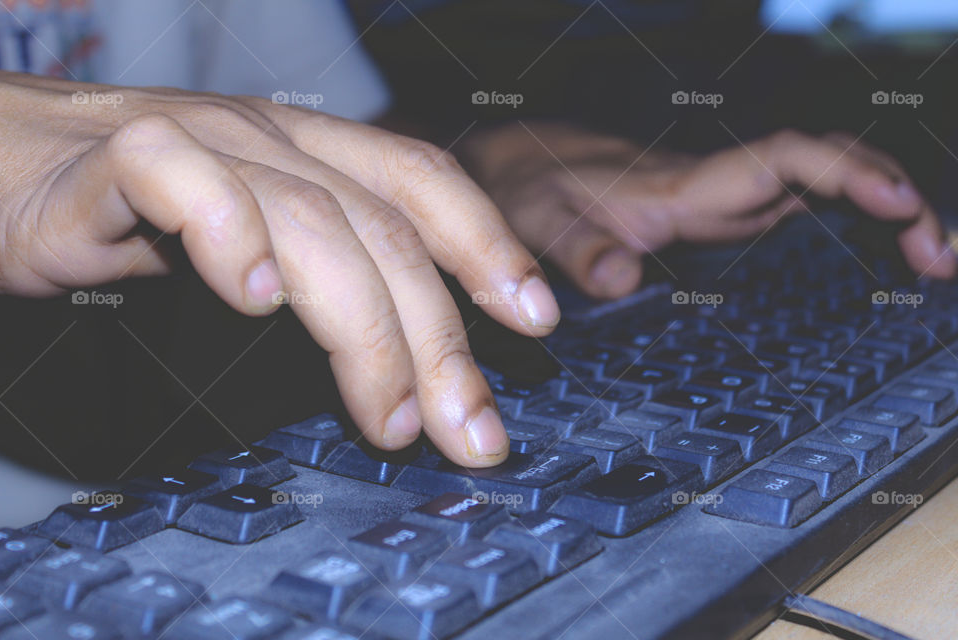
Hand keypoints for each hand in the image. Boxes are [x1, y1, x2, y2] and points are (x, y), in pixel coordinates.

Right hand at [0, 72, 561, 466]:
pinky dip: (226, 232)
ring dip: (361, 325)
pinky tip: (250, 298)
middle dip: (438, 337)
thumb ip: (324, 274)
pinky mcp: (115, 160)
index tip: (536, 319)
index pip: (423, 182)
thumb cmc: (135, 211)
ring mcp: (197, 140)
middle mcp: (269, 137)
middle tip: (467, 429)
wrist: (4, 163)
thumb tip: (408, 356)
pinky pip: (181, 180)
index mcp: (310, 150)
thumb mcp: (255, 236)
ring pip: (308, 217)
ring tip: (388, 415)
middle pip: (381, 227)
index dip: (488, 245)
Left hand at [462, 123, 955, 297]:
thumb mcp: (539, 222)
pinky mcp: (715, 214)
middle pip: (822, 169)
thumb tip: (622, 281)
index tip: (896, 203)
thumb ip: (576, 251)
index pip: (780, 159)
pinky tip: (873, 251)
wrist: (518, 166)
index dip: (844, 172)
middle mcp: (713, 187)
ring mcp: (719, 199)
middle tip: (941, 258)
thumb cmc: (528, 188)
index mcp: (682, 188)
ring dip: (882, 211)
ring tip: (934, 259)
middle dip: (893, 197)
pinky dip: (846, 222)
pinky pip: (797, 206)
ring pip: (819, 187)